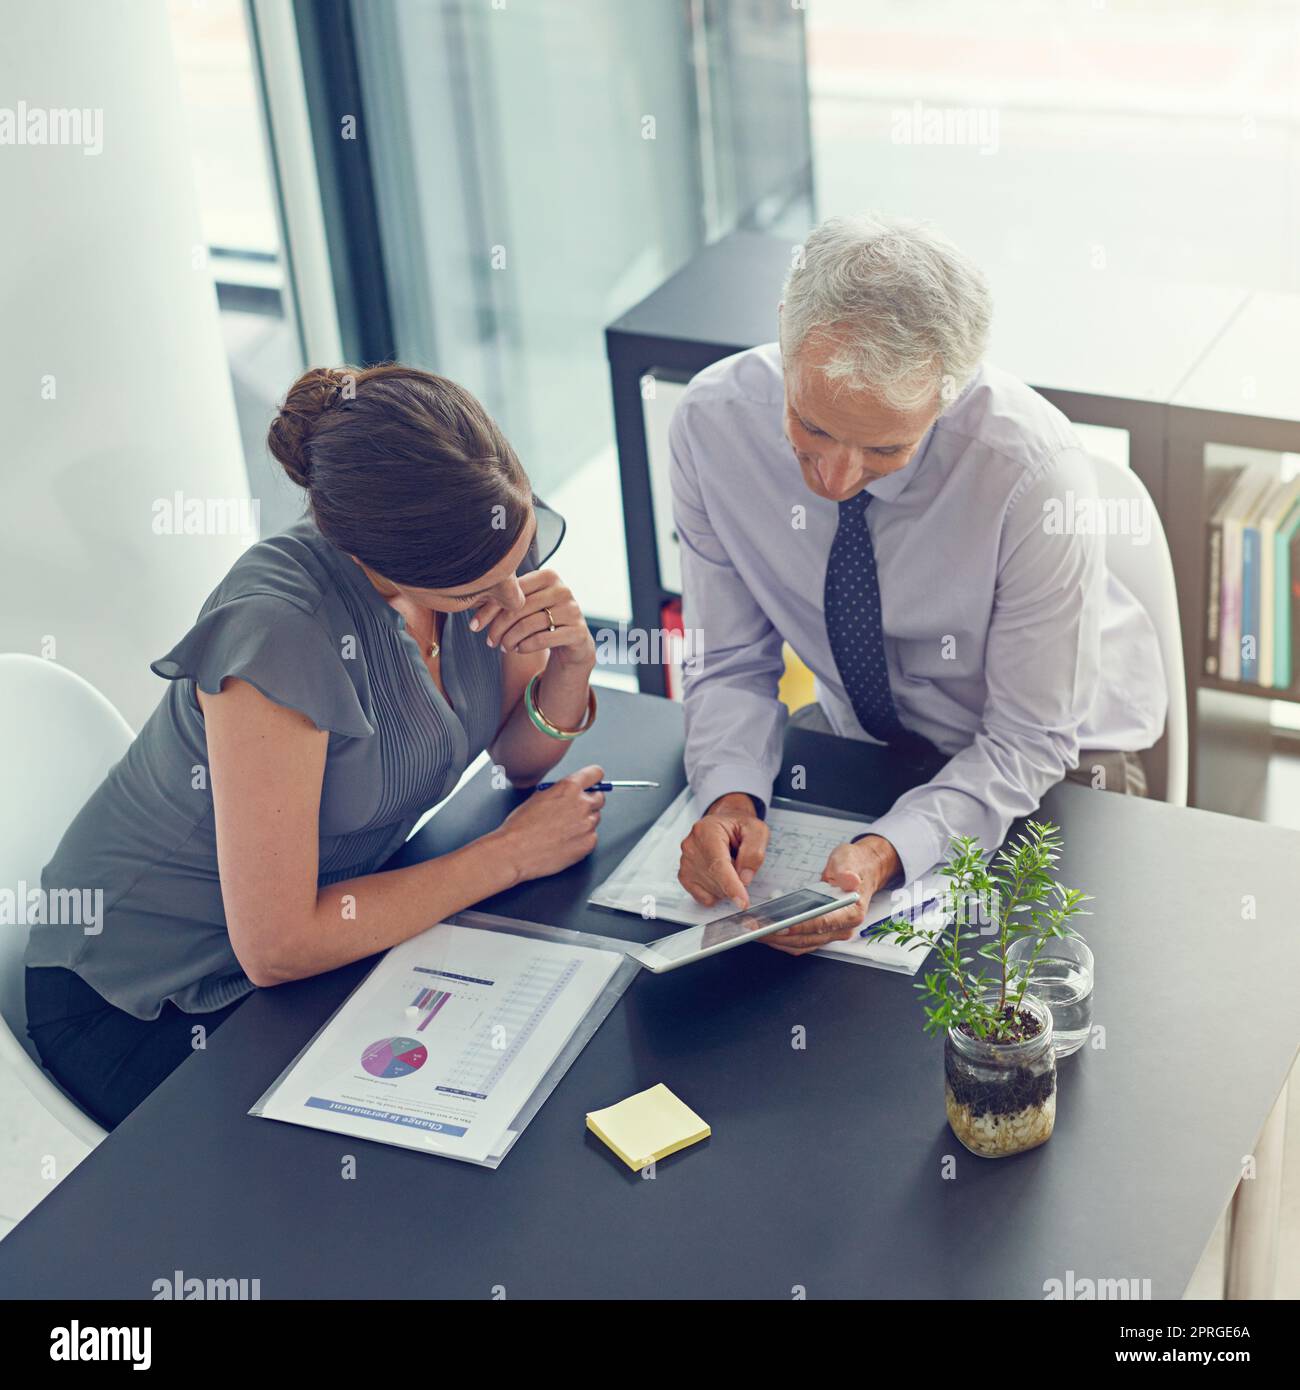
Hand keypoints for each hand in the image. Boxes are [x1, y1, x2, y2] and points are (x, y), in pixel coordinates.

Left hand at [471, 569, 595, 670]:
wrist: (572, 641)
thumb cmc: (543, 619)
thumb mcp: (526, 606)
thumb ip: (506, 600)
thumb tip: (472, 601)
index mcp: (548, 576)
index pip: (512, 591)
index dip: (490, 609)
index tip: (474, 626)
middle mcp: (563, 590)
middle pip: (519, 608)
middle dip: (498, 627)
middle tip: (489, 641)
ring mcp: (573, 610)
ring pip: (529, 624)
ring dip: (510, 640)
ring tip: (504, 647)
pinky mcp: (578, 631)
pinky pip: (542, 639)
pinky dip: (525, 646)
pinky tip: (519, 649)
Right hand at [493, 764, 604, 881]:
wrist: (514, 852)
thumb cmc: (520, 826)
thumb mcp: (539, 796)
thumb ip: (561, 791)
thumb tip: (571, 792)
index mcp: (569, 787)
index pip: (596, 774)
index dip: (594, 779)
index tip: (593, 784)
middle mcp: (582, 804)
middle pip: (600, 798)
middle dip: (589, 802)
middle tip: (573, 811)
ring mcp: (587, 825)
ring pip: (595, 819)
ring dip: (584, 822)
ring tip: (562, 830)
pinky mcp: (589, 844)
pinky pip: (592, 837)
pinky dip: (582, 839)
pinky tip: (564, 842)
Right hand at [677, 792, 769, 909]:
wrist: (724, 823)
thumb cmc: (738, 826)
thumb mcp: (757, 831)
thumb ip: (754, 852)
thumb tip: (744, 877)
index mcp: (707, 830)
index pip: (718, 864)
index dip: (731, 885)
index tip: (742, 901)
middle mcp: (691, 845)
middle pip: (716, 879)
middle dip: (736, 880)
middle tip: (741, 862)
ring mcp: (685, 862)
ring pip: (712, 890)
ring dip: (728, 885)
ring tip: (730, 863)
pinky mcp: (685, 876)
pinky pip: (705, 897)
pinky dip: (718, 892)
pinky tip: (721, 875)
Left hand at [763, 834, 900, 956]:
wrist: (861, 871)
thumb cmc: (854, 865)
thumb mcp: (849, 859)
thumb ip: (847, 870)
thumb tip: (850, 879)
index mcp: (852, 912)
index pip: (823, 923)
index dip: (801, 926)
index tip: (781, 926)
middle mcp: (843, 928)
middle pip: (808, 938)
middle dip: (780, 935)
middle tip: (758, 929)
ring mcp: (832, 933)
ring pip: (801, 944)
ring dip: (777, 941)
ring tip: (756, 931)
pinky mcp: (822, 933)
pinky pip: (800, 942)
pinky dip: (782, 940)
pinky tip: (766, 931)